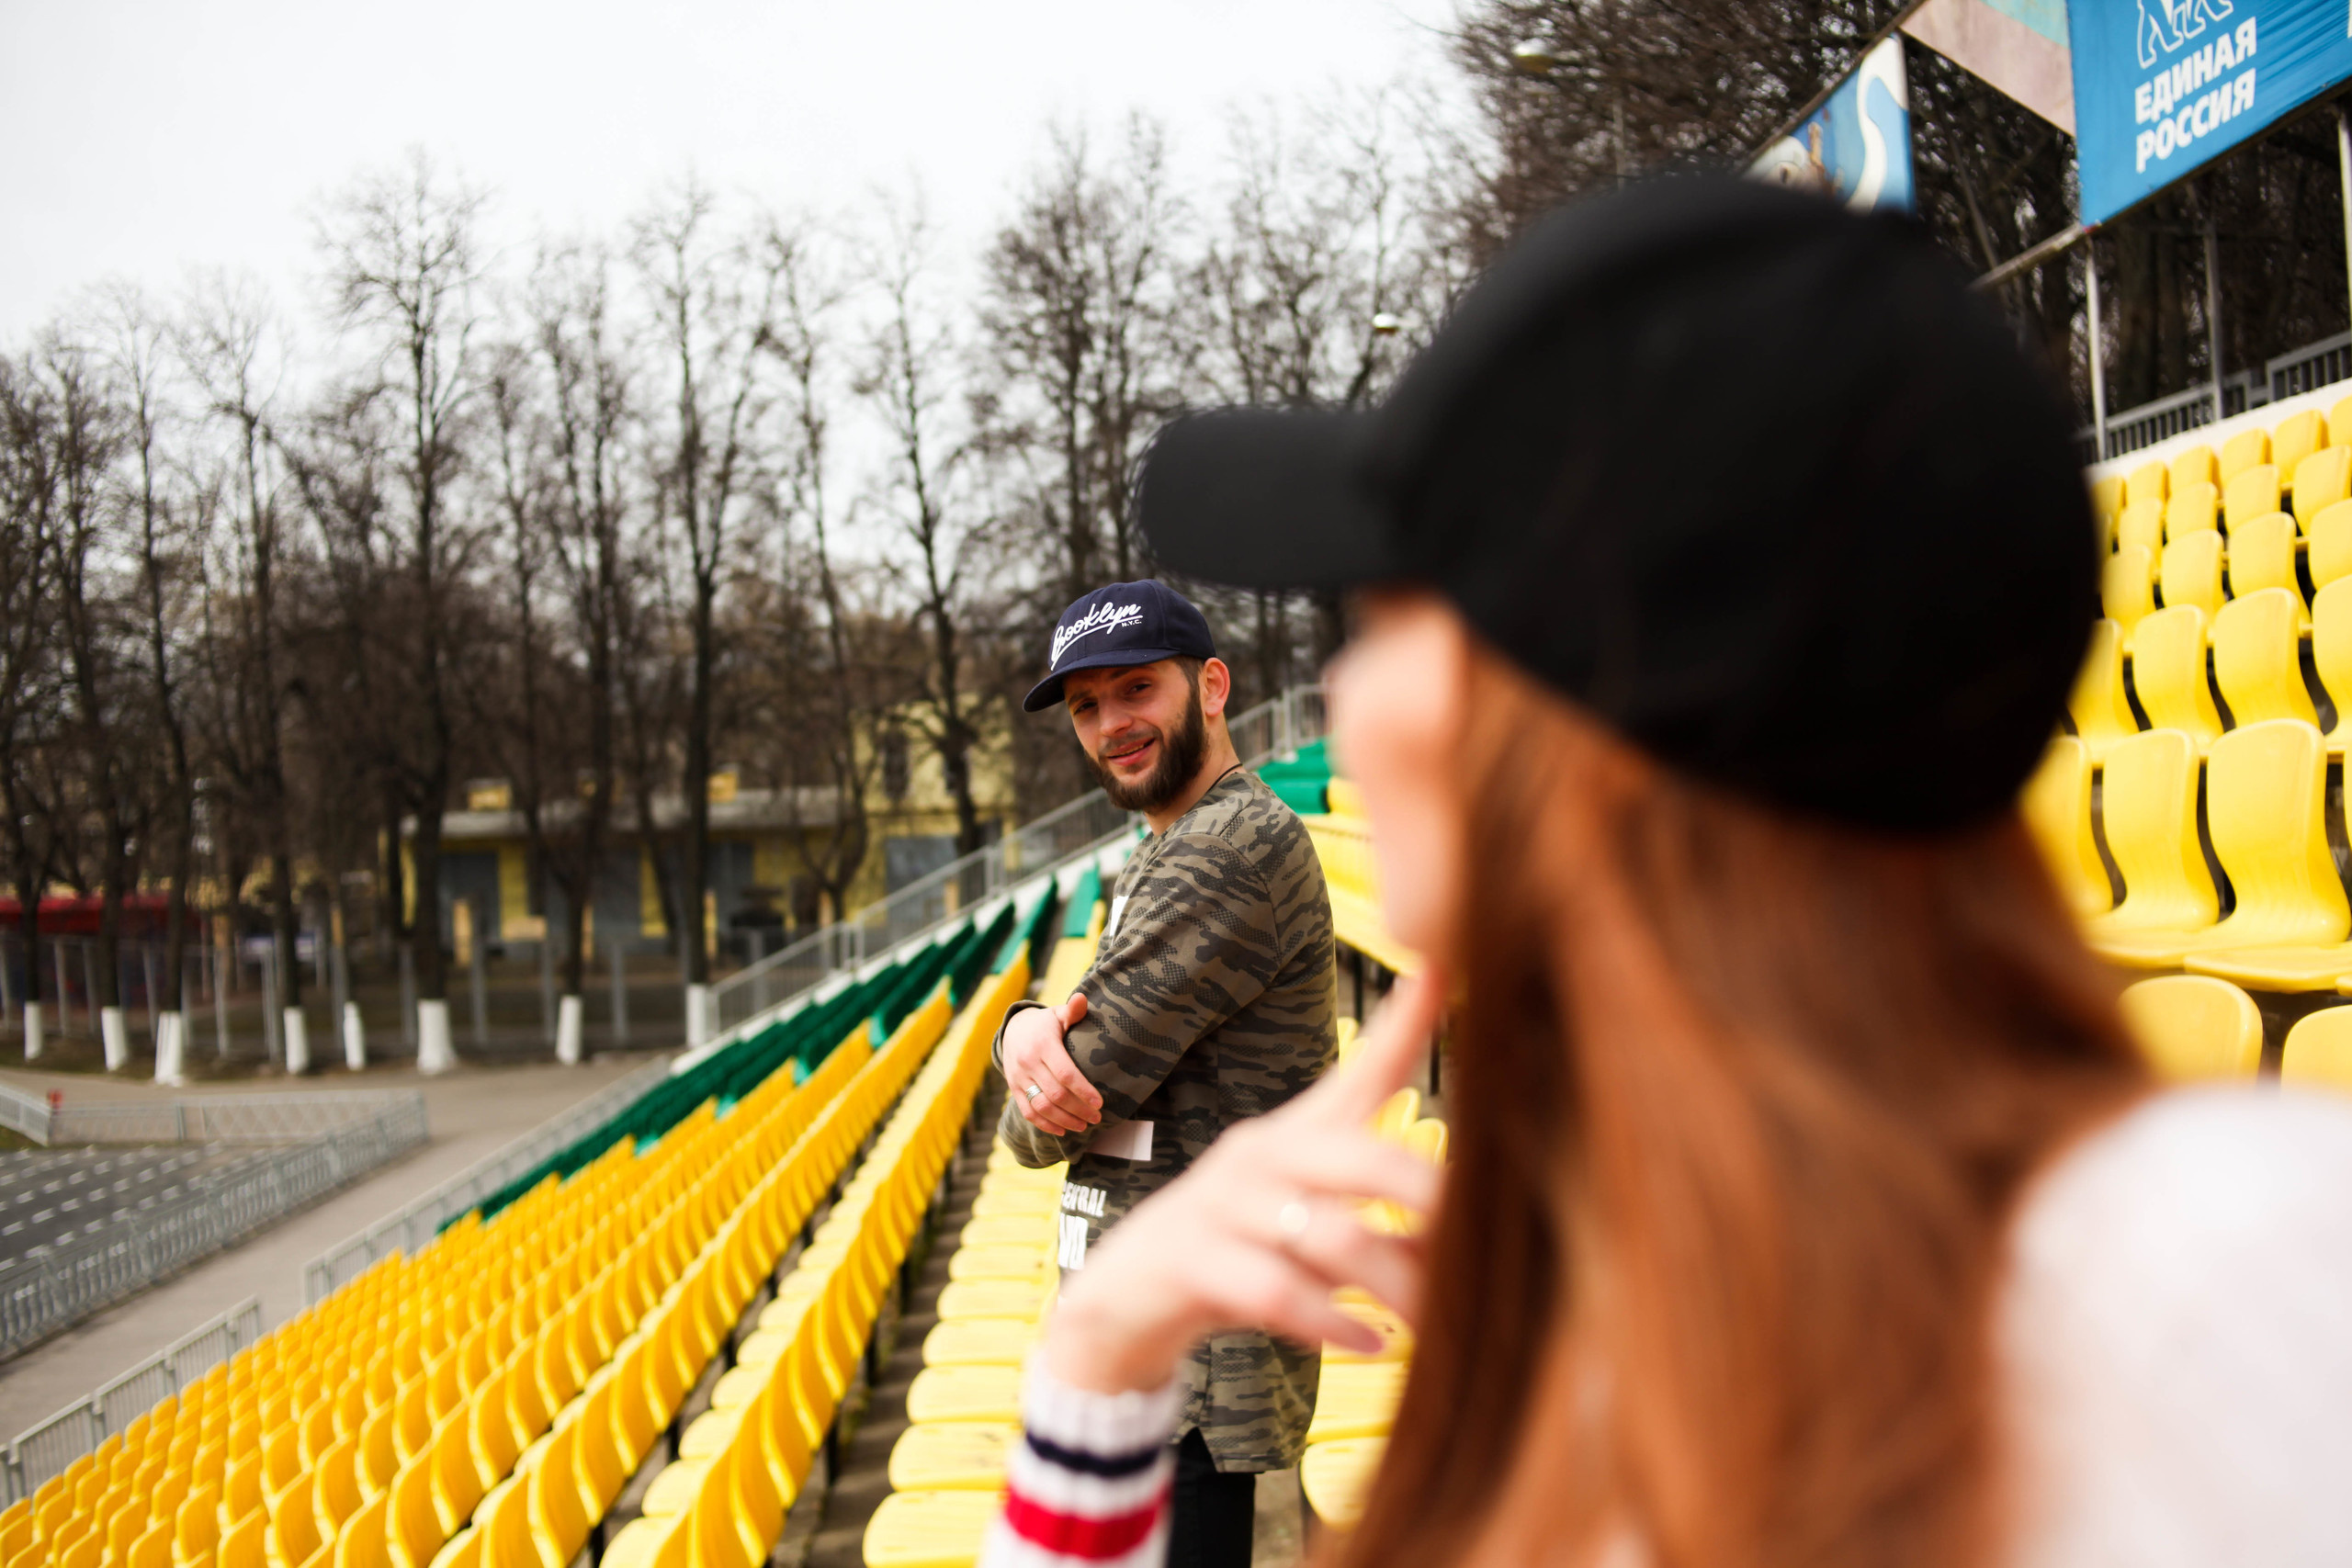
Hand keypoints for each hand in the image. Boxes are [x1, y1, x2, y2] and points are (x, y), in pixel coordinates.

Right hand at [1004, 993, 1103, 1134]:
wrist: (1013, 1030)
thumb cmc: (1045, 1024)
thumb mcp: (1058, 1015)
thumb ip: (1072, 1010)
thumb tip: (1081, 999)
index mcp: (1043, 1045)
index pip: (1065, 1073)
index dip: (1083, 1090)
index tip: (1100, 1103)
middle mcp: (1028, 1063)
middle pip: (1055, 1094)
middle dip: (1078, 1109)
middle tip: (1098, 1118)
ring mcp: (1018, 1078)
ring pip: (1041, 1107)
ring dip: (1064, 1120)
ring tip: (1084, 1126)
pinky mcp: (1014, 1089)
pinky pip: (1028, 1112)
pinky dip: (1046, 1125)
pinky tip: (1064, 1131)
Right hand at [1043, 973, 1445, 1393]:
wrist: (1122, 1304)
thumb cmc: (1242, 1259)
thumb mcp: (1317, 1239)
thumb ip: (1389, 1234)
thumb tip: (1475, 1244)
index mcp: (1298, 1138)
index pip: (1359, 1072)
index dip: (1404, 1022)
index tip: (1444, 964)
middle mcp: (1260, 1154)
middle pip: (1358, 1155)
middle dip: (1424, 1195)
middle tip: (1478, 1240)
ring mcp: (1220, 1202)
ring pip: (1327, 1234)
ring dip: (1391, 1284)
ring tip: (1431, 1325)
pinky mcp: (1188, 1258)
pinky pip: (1274, 1289)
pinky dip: (1330, 1322)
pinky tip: (1369, 1344)